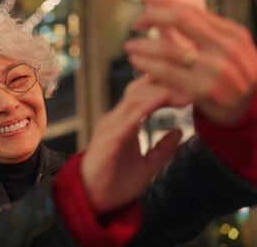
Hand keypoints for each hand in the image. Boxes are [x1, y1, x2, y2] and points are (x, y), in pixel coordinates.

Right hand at [81, 77, 182, 214]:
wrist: (92, 200)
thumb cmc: (115, 182)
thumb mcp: (147, 166)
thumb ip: (162, 149)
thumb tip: (180, 132)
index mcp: (124, 122)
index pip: (142, 93)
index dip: (164, 85)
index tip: (190, 85)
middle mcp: (115, 119)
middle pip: (138, 89)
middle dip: (164, 82)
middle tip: (190, 82)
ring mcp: (110, 127)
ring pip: (135, 99)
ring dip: (160, 92)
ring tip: (184, 92)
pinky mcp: (109, 140)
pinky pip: (128, 117)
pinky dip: (146, 106)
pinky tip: (161, 101)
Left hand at [124, 0, 256, 124]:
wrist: (245, 110)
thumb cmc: (230, 75)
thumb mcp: (222, 46)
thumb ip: (198, 22)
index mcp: (231, 33)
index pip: (191, 8)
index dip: (163, 0)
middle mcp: (226, 48)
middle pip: (180, 19)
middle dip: (152, 16)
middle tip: (136, 22)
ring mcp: (215, 69)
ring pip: (168, 48)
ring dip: (143, 44)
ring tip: (130, 45)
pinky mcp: (203, 90)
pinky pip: (167, 73)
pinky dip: (147, 64)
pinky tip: (137, 60)